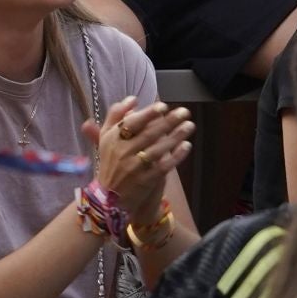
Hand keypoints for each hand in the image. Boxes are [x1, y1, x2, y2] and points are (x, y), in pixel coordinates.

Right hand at [89, 95, 194, 216]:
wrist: (108, 198)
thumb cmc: (110, 161)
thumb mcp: (106, 137)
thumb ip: (116, 115)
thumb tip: (133, 99)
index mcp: (113, 139)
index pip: (132, 123)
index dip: (148, 114)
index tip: (163, 106)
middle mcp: (123, 152)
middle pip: (148, 134)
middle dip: (168, 122)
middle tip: (185, 112)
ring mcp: (135, 168)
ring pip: (158, 149)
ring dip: (175, 137)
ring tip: (189, 125)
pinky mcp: (145, 181)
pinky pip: (163, 166)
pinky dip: (175, 156)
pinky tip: (186, 146)